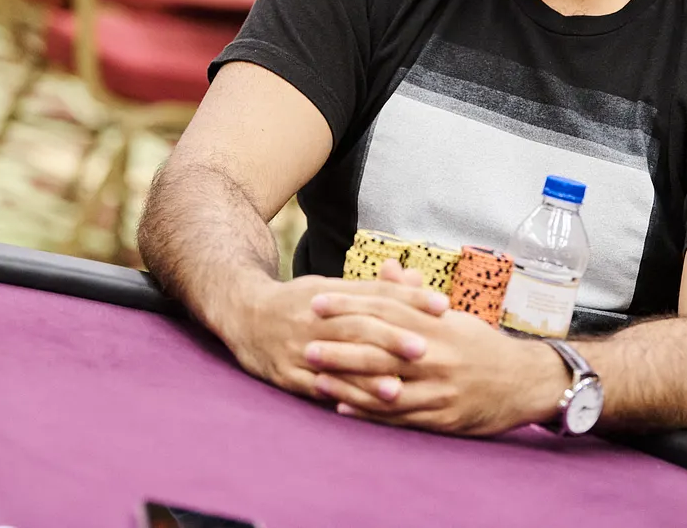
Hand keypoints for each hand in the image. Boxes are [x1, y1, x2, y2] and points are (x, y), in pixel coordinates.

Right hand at [226, 266, 448, 401]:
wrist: (244, 313)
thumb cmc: (301, 301)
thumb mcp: (333, 286)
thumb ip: (374, 288)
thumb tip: (415, 277)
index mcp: (332, 293)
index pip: (377, 293)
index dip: (409, 298)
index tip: (442, 305)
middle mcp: (316, 319)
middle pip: (358, 327)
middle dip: (391, 339)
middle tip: (425, 348)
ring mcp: (300, 348)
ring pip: (337, 361)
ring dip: (367, 377)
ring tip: (398, 389)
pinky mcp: (286, 375)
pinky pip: (315, 388)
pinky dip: (338, 398)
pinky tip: (359, 408)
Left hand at [307, 262, 565, 435]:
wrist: (525, 382)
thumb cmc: (481, 345)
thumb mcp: (452, 316)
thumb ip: (414, 295)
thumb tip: (388, 267)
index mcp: (437, 326)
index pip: (386, 310)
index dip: (350, 305)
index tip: (318, 302)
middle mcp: (436, 356)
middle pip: (380, 349)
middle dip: (340, 346)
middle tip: (305, 343)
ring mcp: (438, 389)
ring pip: (385, 387)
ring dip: (347, 383)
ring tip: (314, 379)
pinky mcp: (442, 418)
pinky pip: (399, 417)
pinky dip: (369, 413)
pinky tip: (342, 409)